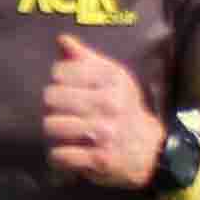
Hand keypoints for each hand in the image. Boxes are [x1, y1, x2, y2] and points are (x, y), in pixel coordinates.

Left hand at [38, 34, 163, 189]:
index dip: (58, 81)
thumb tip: (61, 39)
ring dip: (53, 130)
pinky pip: (60, 154)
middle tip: (62, 111)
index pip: (61, 72)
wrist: (148, 148)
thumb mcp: (112, 78)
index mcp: (111, 79)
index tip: (67, 88)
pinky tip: (67, 152)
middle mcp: (109, 103)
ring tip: (63, 130)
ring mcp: (105, 132)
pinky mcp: (100, 159)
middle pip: (51, 97)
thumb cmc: (122, 107)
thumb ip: (85, 59)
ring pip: (52, 125)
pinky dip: (58, 156)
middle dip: (51, 106)